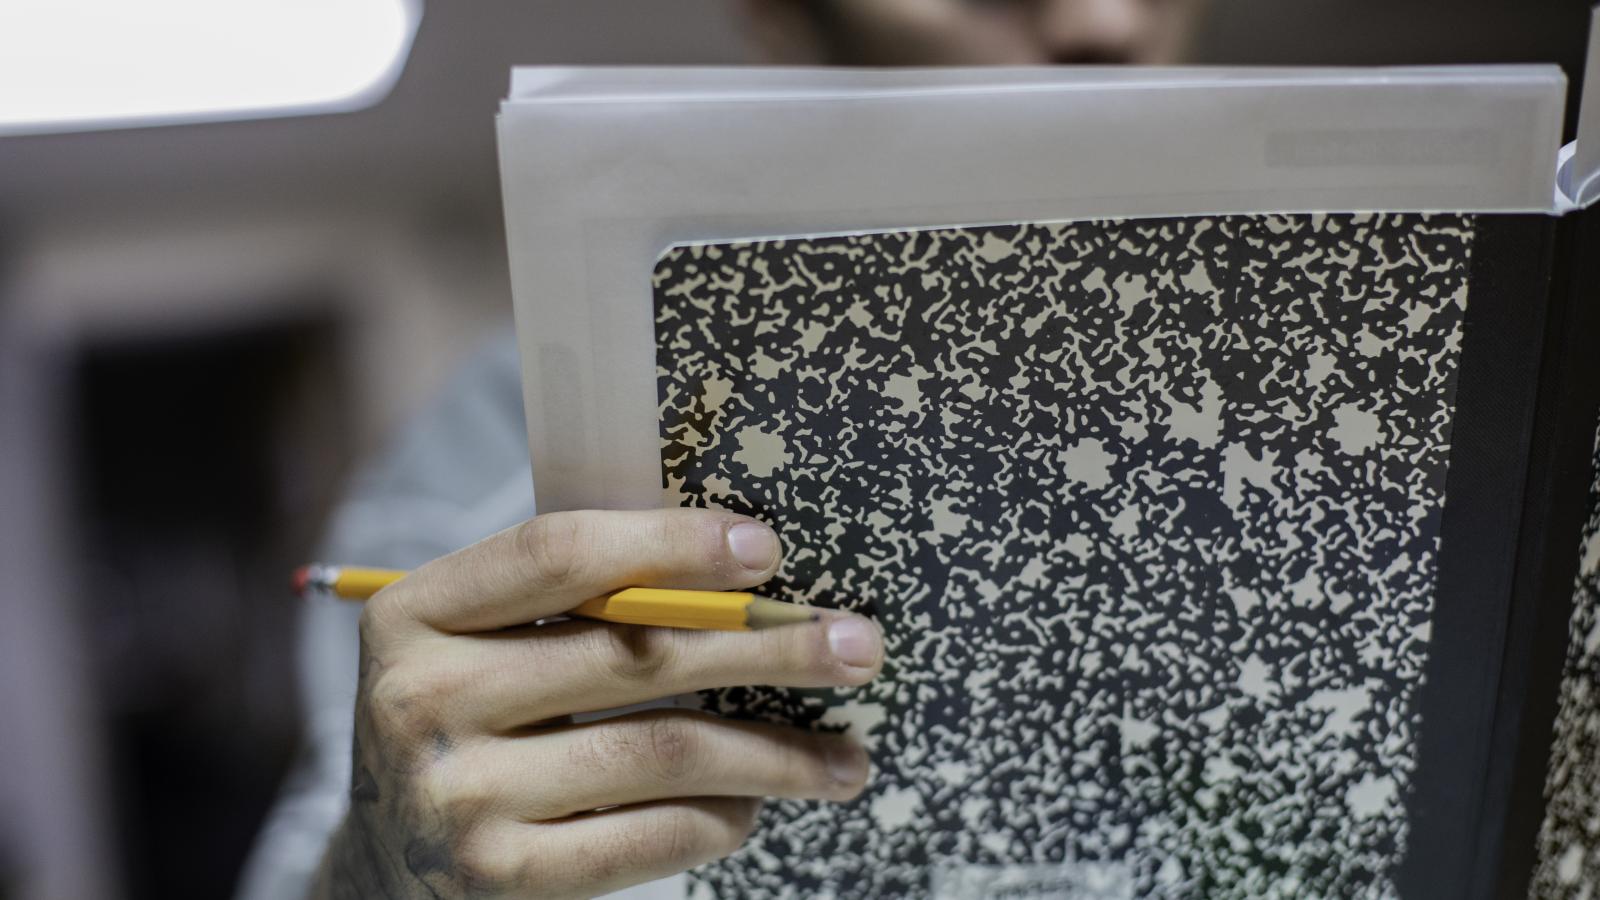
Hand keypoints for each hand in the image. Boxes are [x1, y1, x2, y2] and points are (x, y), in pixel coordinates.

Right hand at [312, 509, 882, 898]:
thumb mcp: (475, 642)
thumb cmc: (462, 721)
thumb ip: (567, 602)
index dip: (672, 544)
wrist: (382, 864)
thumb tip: (741, 573)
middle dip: (768, 650)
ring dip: (775, 753)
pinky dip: (720, 818)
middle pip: (634, 653)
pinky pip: (646, 836)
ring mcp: (457, 795)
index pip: (559, 556)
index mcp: (415, 613)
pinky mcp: (497, 876)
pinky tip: (759, 805)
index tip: (766, 548)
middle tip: (858, 648)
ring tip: (845, 757)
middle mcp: (422, 700)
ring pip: (660, 751)